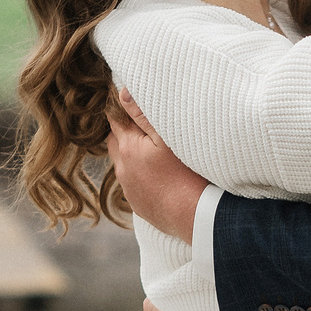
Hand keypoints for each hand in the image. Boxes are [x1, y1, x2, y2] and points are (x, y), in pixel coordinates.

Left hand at [108, 88, 209, 243]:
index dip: (121, 109)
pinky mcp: (139, 204)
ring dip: (131, 155)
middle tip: (141, 125)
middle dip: (123, 131)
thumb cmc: (186, 174)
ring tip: (150, 151)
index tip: (130, 102)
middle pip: (115, 141)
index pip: (114, 120)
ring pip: (123, 164)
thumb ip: (142, 115)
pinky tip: (157, 176)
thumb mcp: (166, 137)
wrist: (195, 215)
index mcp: (128, 147)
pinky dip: (140, 176)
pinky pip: (133, 184)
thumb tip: (122, 94)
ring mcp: (129, 188)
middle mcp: (123, 168)